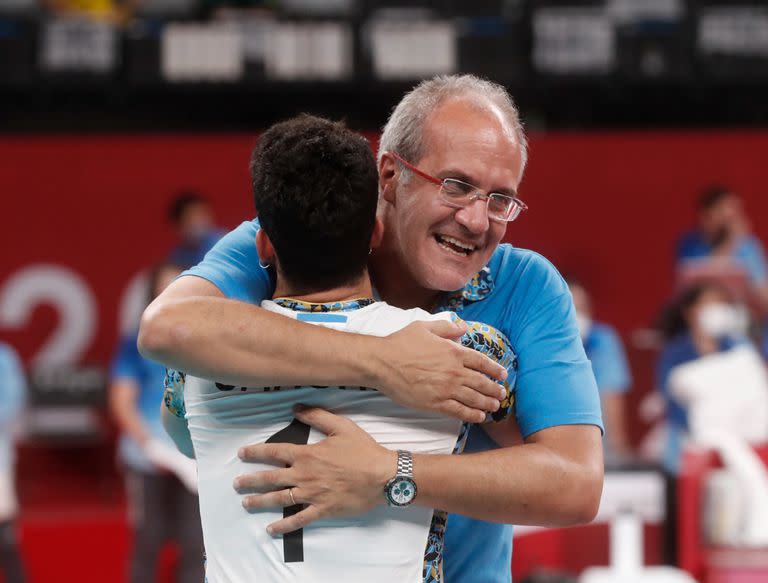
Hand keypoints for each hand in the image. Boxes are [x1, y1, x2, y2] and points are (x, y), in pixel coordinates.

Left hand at [234, 406, 395, 534]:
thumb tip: (295, 407)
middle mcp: (305, 474)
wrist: (382, 475)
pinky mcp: (322, 510)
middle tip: (236, 483)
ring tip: (245, 502)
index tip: (242, 453)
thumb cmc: (363, 450)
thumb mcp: (341, 426)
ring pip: (280, 499)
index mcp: (307, 454)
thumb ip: (317, 415)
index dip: (256, 452)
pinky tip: (271, 529)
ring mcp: (312, 494)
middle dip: (251, 480)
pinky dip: (284, 525)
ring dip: (260, 501)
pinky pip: (299, 519)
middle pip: (271, 478)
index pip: (275, 452)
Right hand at [374, 320, 506, 422]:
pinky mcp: (436, 403)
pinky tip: (479, 416)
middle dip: (495, 389)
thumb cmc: (401, 343)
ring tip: (495, 406)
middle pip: (482, 382)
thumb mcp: (425, 327)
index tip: (503, 374)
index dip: (495, 369)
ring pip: (474, 399)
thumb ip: (447, 327)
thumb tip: (463, 328)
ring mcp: (446, 389)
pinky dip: (472, 415)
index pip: (482, 362)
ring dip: (488, 403)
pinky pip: (460, 411)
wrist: (383, 362)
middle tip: (501, 393)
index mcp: (454, 352)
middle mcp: (454, 372)